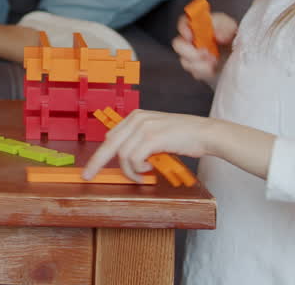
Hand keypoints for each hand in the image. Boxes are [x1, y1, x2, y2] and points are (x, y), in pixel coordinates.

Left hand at [82, 109, 211, 183]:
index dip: (98, 155)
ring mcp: (144, 127)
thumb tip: (123, 156)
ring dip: (131, 171)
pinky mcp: (152, 138)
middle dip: (96, 162)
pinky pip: (134, 158)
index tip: (90, 168)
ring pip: (122, 155)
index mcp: (135, 117)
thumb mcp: (156, 134)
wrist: (205, 133)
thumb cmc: (183, 137)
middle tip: (88, 176)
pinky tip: (150, 168)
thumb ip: (139, 140)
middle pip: (109, 144)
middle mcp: (136, 119)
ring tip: (143, 173)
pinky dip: (139, 169)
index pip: (110, 137)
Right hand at [172, 11, 237, 82]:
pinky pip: (194, 72)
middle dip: (190, 52)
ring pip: (185, 61)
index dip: (183, 29)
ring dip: (199, 64)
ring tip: (214, 62)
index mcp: (198, 26)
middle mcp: (191, 40)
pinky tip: (213, 69)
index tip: (190, 37)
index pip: (183, 23)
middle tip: (205, 53)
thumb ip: (224, 28)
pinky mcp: (197, 68)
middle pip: (178, 44)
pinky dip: (203, 71)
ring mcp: (192, 55)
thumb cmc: (232, 37)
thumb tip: (217, 36)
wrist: (238, 54)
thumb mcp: (232, 28)